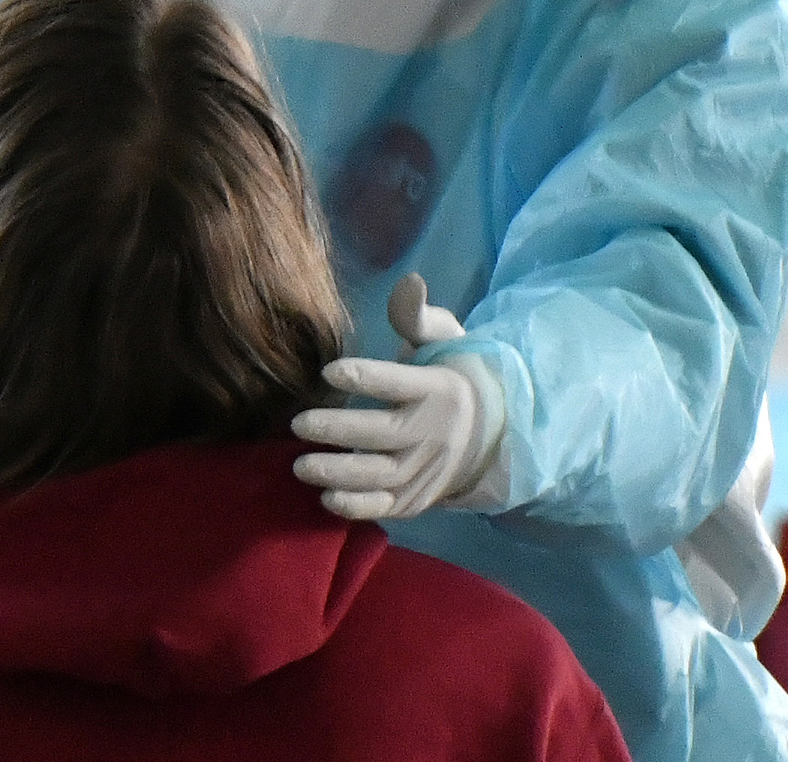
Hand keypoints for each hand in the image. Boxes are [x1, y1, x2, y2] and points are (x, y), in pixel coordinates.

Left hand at [292, 273, 498, 520]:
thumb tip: (408, 282)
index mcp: (439, 388)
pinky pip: (386, 506)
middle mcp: (435, 431)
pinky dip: (357, 506)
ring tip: (300, 466)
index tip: (330, 372)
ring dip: (339, 473)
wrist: (489, 433)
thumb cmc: (451, 376)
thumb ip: (418, 316)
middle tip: (297, 424)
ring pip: (381, 475)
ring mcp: (426, 469)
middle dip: (339, 431)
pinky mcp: (416, 497)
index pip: (399, 383)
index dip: (365, 377)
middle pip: (385, 433)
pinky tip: (326, 497)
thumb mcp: (445, 339)